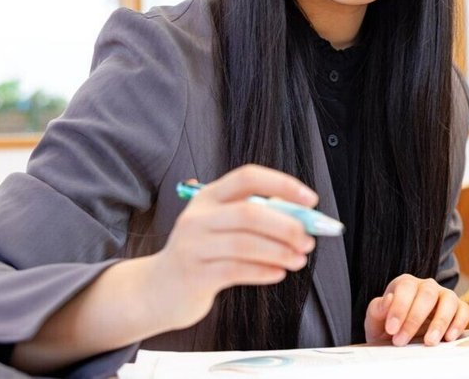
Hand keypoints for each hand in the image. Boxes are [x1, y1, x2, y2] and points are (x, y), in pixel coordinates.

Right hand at [147, 164, 318, 330]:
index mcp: (208, 197)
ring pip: (245, 244)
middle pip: (249, 213)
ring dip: (280, 252)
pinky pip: (236, 270)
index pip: (248, 178)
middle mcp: (198, 217)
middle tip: (308, 240)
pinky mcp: (194, 275)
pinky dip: (264, 271)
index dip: (282, 185)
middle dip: (286, 226)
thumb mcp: (222, 227)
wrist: (157, 290)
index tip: (310, 200)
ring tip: (298, 259)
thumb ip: (257, 218)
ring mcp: (193, 246)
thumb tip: (304, 219)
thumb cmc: (202, 255)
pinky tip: (278, 273)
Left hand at [364, 274, 468, 345]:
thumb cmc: (389, 326)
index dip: (398, 308)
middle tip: (402, 341)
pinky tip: (448, 338)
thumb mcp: (376, 319)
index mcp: (406, 284)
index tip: (391, 329)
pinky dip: (459, 323)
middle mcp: (427, 286)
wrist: (403, 336)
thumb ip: (377, 309)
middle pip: (427, 294)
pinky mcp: (458, 308)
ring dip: (440, 321)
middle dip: (414, 319)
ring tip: (429, 342)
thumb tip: (388, 300)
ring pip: (449, 300)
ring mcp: (444, 296)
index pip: (405, 288)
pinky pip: (464, 310)